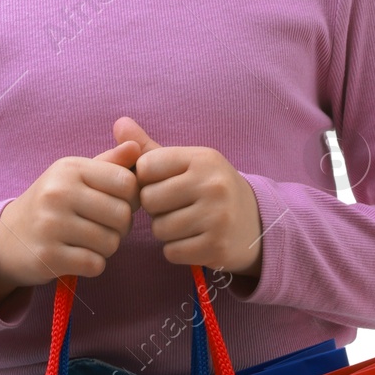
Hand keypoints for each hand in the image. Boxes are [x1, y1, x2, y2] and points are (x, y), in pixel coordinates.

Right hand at [0, 139, 141, 308]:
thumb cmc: (52, 203)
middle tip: (105, 228)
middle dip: (121, 227)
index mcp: (69, 168)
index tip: (117, 204)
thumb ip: (109, 163)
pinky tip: (79, 257)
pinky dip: (93, 265)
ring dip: (107, 248)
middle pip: (122, 215)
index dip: (132, 198)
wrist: (7, 237)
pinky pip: (95, 265)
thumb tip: (136, 147)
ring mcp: (50, 225)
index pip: (127, 182)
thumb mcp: (75, 175)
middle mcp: (58, 193)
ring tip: (89, 241)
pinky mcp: (48, 257)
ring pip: (111, 243)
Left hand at [114, 116, 263, 281]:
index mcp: (202, 158)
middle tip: (175, 207)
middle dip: (155, 207)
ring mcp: (217, 217)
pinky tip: (193, 240)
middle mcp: (212, 185)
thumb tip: (118, 123)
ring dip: (166, 231)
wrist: (256, 224)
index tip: (162, 184)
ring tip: (186, 223)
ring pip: (159, 229)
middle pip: (149, 200)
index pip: (146, 166)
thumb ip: (150, 148)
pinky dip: (176, 250)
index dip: (146, 179)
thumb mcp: (187, 163)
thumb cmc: (210, 188)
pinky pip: (172, 252)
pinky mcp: (216, 247)